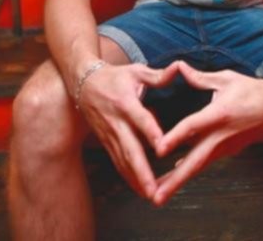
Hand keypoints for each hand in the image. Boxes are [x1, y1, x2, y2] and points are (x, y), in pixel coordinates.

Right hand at [77, 61, 180, 199]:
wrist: (83, 83)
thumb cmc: (114, 76)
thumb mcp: (136, 71)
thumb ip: (158, 75)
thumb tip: (179, 67)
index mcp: (125, 102)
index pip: (139, 119)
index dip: (150, 132)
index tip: (162, 147)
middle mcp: (116, 122)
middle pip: (130, 149)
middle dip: (142, 171)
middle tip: (154, 189)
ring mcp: (109, 134)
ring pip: (122, 160)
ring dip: (136, 179)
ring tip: (150, 195)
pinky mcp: (106, 142)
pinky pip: (117, 162)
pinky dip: (128, 177)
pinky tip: (139, 190)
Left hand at [152, 61, 262, 204]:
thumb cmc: (252, 89)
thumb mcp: (226, 78)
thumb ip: (199, 77)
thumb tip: (178, 66)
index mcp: (219, 114)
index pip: (193, 126)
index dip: (175, 137)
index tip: (158, 150)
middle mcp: (221, 135)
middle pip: (195, 161)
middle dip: (174, 180)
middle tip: (156, 197)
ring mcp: (226, 146)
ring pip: (198, 166)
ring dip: (178, 181)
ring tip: (158, 195)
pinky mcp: (228, 151)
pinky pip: (205, 162)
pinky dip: (189, 170)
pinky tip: (173, 177)